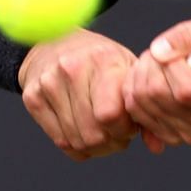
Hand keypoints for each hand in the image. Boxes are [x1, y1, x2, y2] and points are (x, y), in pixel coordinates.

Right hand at [18, 29, 140, 161]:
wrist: (55, 43)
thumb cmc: (100, 61)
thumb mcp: (126, 70)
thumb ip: (143, 106)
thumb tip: (157, 146)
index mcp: (102, 60)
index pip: (110, 114)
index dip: (124, 129)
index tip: (130, 125)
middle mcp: (72, 69)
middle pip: (93, 132)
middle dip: (111, 142)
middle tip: (117, 134)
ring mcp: (48, 83)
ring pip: (76, 141)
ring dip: (95, 148)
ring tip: (104, 134)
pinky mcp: (32, 97)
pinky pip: (59, 141)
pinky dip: (77, 148)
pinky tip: (85, 133)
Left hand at [123, 10, 190, 154]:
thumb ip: (190, 34)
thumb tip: (159, 51)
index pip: (187, 91)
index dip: (170, 65)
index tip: (171, 49)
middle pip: (161, 97)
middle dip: (149, 67)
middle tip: (155, 53)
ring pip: (144, 106)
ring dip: (138, 77)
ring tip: (151, 62)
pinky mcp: (174, 138)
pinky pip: (139, 116)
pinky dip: (134, 93)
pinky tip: (145, 79)